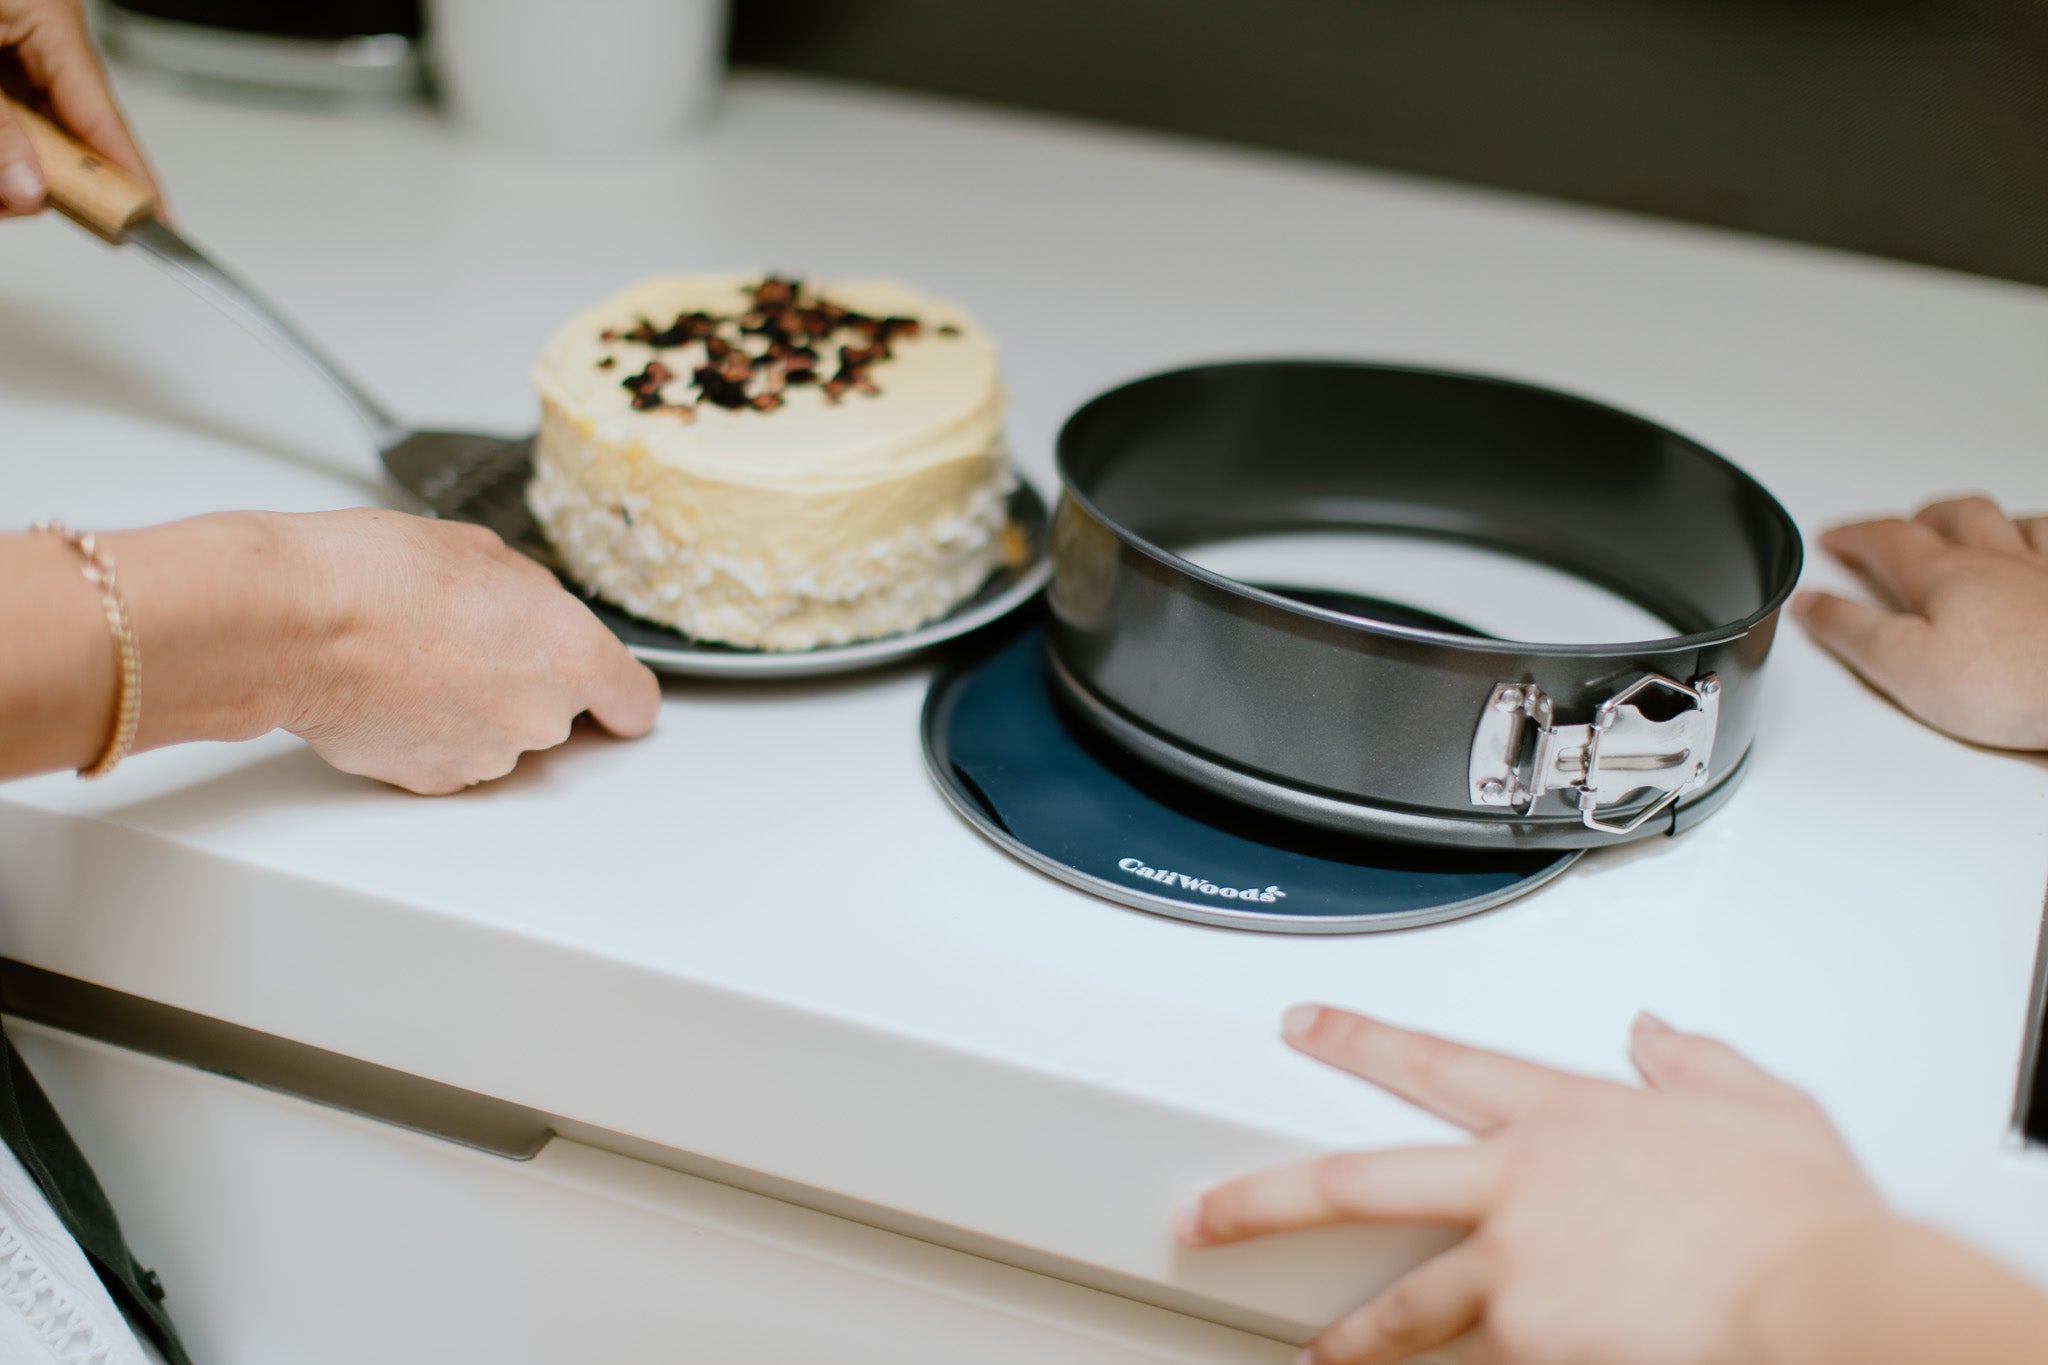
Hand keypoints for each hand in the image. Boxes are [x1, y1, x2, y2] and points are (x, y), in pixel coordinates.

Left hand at [0, 0, 157, 215]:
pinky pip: (6, 110)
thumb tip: (28, 186)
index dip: (130, 175)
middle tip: (15, 200)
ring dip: (7, 159)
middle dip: (40, 172)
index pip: (103, 116)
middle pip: (65, 127)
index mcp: (50, 18)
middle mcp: (37, 32)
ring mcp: (9, 41)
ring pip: (30, 125)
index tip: (152, 219)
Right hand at [280, 509, 660, 794]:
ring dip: (474, 711)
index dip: (618, 696)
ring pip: (502, 737)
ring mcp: (489, 756)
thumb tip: (537, 615)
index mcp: (572, 654)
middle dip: (525, 686)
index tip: (610, 698)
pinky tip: (394, 692)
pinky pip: (450, 757)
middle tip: (468, 643)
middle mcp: (541, 716)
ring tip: (418, 660)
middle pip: (558, 714)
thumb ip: (535, 599)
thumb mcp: (485, 554)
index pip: (634, 702)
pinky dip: (429, 734)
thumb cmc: (381, 576)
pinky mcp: (435, 781)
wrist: (299, 623)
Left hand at [1172, 1007, 1884, 1364]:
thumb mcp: (1758, 1106)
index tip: (1302, 1025)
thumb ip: (1696, 1065)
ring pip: (1402, 1305)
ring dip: (1351, 1335)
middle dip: (1263, 1198)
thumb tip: (1660, 1036)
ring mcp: (1519, 1273)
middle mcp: (1519, 1188)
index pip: (1431, 1062)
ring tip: (1314, 1357)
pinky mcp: (1535, 1345)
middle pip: (1356, 1183)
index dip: (1356, 1039)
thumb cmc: (1800, 1213)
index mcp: (1562, 1116)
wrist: (1823, 1298)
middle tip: (1200, 1215)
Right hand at [1793, 496, 2047, 749]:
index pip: (1886, 540)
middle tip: (1898, 528)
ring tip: (1966, 529)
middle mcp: (1998, 561)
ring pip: (2011, 523)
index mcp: (1944, 576)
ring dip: (1981, 521)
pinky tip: (2041, 547)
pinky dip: (2043, 538)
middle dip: (1918, 518)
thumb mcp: (1902, 666)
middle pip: (1953, 517)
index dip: (1854, 536)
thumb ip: (1850, 630)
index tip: (1833, 537)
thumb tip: (1809, 604)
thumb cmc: (2013, 683)